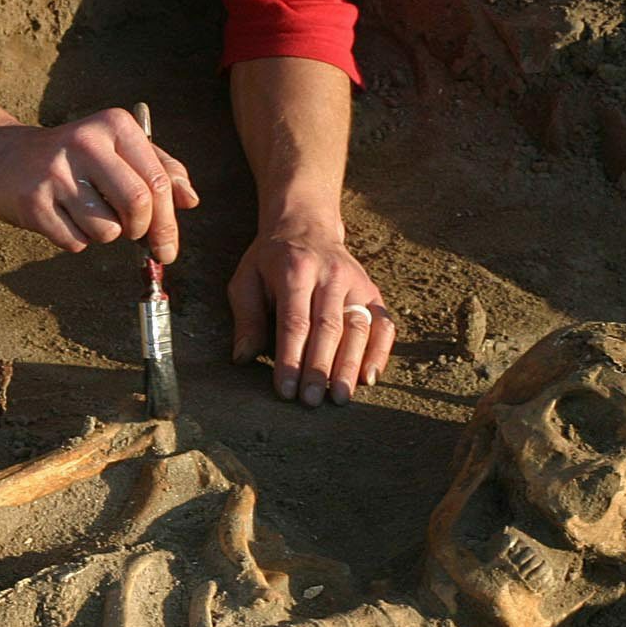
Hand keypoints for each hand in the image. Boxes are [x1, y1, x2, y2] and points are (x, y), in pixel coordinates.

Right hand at [0, 109, 199, 261]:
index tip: (168, 246)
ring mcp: (56, 173)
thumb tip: (190, 200)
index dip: (169, 221)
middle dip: (142, 231)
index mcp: (114, 125)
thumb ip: (159, 168)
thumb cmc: (73, 158)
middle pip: (138, 205)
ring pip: (107, 230)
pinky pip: (76, 242)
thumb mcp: (117, 149)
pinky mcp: (33, 202)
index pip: (158, 181)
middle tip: (135, 237)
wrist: (2, 157)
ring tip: (86, 213)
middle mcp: (86, 143)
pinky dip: (77, 240)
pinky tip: (62, 218)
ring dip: (104, 235)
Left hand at [228, 222, 395, 405]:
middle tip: (312, 401)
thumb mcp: (247, 279)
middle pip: (328, 328)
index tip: (285, 390)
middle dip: (320, 369)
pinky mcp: (372, 291)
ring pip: (358, 328)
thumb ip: (246, 317)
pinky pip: (383, 324)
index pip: (294, 322)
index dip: (291, 359)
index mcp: (295, 270)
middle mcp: (330, 275)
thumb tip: (242, 358)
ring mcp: (356, 282)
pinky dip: (380, 352)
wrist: (305, 225)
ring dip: (350, 366)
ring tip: (340, 397)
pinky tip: (370, 378)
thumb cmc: (271, 260)